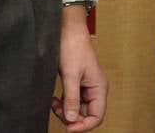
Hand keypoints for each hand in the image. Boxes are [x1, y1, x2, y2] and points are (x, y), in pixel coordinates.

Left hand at [51, 7, 107, 130]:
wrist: (68, 31)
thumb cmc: (73, 48)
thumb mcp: (71, 75)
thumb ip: (72, 98)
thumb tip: (71, 119)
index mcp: (99, 87)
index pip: (97, 116)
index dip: (84, 126)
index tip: (69, 128)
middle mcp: (95, 89)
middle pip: (87, 115)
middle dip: (72, 118)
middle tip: (58, 111)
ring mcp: (86, 87)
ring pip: (78, 110)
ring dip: (66, 111)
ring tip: (54, 104)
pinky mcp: (77, 84)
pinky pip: (72, 101)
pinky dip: (63, 104)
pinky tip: (55, 100)